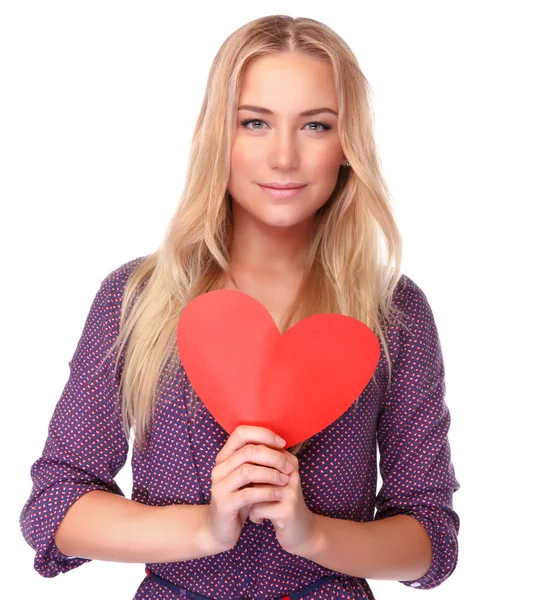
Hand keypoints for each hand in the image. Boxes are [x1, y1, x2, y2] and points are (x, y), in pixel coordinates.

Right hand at [203, 425, 291, 552]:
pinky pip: (248, 494)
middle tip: (289, 467)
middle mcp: (219, 467)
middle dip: (273, 456)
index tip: (282, 443)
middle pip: (248, 451)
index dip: (264, 434)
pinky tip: (279, 494)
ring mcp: (220, 486)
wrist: (220, 530)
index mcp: (224, 456)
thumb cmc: (239, 498)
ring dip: (271, 474)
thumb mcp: (248, 477)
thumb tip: (281, 444)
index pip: (241, 432)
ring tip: (285, 480)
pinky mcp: (224, 504)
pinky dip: (267, 492)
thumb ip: (258, 460)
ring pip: (248, 471)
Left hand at [247, 450, 318, 556]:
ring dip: (249, 501)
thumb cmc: (280, 502)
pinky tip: (260, 519)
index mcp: (288, 461)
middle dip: (248, 486)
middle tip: (251, 496)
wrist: (302, 531)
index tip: (253, 484)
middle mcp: (291, 473)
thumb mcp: (274, 481)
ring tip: (256, 507)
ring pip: (254, 489)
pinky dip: (254, 515)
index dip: (249, 469)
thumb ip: (260, 466)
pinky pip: (257, 508)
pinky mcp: (287, 510)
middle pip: (255, 470)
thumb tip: (237, 456)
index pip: (260, 453)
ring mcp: (291, 491)